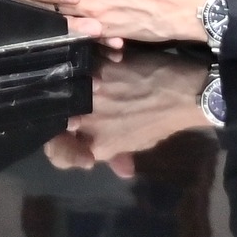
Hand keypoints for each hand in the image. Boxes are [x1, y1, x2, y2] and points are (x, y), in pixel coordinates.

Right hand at [44, 49, 214, 178]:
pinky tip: (91, 67)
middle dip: (62, 116)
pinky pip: (76, 68)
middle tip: (76, 112)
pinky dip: (81, 68)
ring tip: (84, 86)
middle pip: (54, 120)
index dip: (62, 151)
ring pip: (61, 91)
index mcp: (96, 143)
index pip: (58, 152)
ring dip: (69, 89)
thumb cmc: (162, 120)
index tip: (78, 146)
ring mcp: (88, 91)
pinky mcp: (95, 65)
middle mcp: (86, 119)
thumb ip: (117, 153)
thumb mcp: (136, 142)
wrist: (181, 91)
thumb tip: (122, 171)